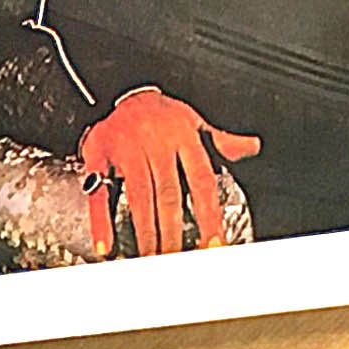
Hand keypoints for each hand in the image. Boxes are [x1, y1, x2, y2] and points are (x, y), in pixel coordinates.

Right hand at [77, 89, 260, 257]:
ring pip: (138, 195)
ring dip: (145, 231)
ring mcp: (127, 150)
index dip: (208, 214)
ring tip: (150, 257)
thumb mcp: (195, 120)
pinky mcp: (99, 155)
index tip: (213, 242)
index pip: (201, 180)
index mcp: (183, 137)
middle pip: (167, 194)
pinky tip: (105, 244)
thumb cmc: (161, 113)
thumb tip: (250, 147)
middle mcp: (156, 144)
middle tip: (176, 258)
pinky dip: (100, 221)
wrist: (124, 90)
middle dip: (172, 231)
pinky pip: (99, 192)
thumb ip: (222, 140)